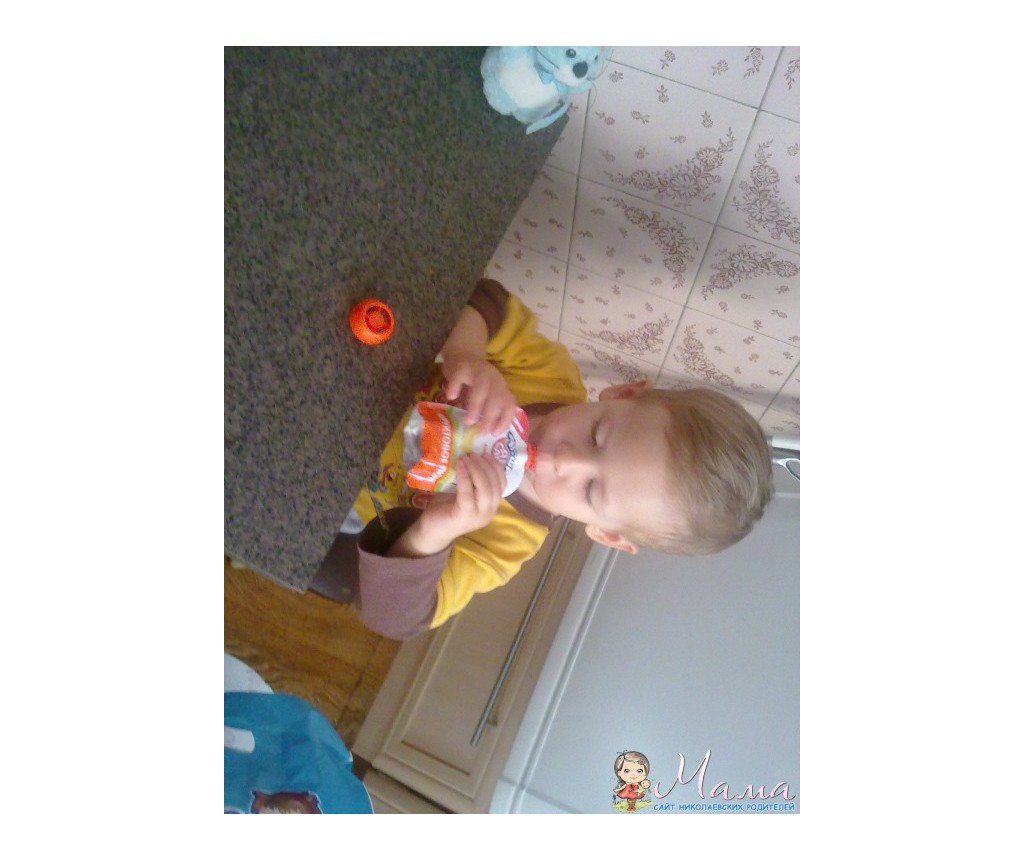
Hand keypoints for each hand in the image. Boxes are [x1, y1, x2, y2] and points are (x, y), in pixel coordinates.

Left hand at [388, 453, 506, 556]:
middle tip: (473, 454)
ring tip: (466, 457)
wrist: (432, 531)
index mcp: (492, 505)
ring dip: (476, 469)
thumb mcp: (464, 492)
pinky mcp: (465, 516)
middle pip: (495, 485)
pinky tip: (459, 466)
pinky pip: (468, 493)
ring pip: (486, 489)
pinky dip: (465, 477)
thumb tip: (471, 455)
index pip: (502, 483)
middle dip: (486, 465)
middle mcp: (489, 512)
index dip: (496, 466)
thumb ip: (471, 479)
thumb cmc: (447, 509)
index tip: (486, 453)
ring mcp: (479, 516)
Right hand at [442, 355, 516, 435]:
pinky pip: (460, 376)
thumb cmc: (473, 381)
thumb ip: (483, 410)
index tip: (495, 433)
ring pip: (482, 388)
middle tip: (480, 432)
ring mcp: (479, 371)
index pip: (509, 405)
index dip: (505, 420)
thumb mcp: (483, 395)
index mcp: (501, 388)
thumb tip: (479, 431)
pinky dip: (456, 387)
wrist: (463, 354)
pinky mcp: (463, 366)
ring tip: (468, 421)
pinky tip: (451, 397)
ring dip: (476, 406)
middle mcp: (494, 379)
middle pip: (497, 398)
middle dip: (490, 417)